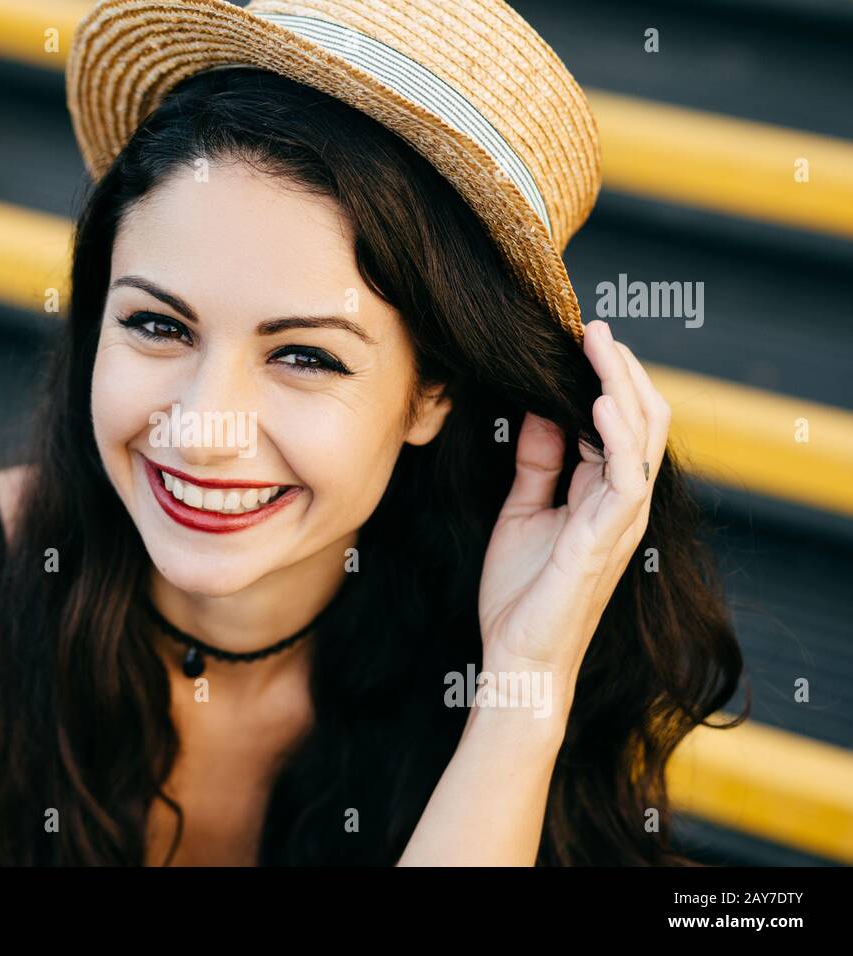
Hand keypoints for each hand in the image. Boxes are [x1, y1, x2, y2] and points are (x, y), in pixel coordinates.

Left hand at [477, 320, 671, 716]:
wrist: (517, 656)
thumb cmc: (521, 592)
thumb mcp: (522, 510)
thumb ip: (537, 464)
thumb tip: (537, 409)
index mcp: (602, 494)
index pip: (618, 421)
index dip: (604, 377)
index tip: (578, 336)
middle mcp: (621, 501)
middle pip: (640, 417)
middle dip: (618, 368)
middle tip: (591, 326)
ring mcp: (620, 519)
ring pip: (641, 435)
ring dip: (620, 384)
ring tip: (597, 343)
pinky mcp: (607, 537)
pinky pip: (625, 474)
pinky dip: (615, 433)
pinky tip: (594, 401)